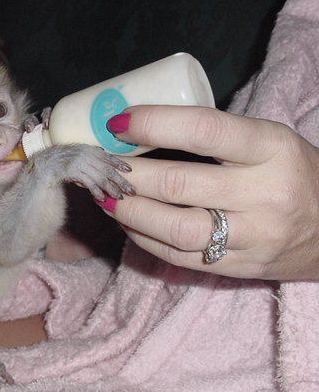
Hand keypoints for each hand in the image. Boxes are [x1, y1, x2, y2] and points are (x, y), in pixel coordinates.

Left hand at [98, 105, 318, 279]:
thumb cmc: (291, 174)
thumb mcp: (266, 142)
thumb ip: (214, 136)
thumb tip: (139, 130)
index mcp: (272, 148)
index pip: (204, 130)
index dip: (153, 124)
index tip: (117, 124)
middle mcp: (265, 192)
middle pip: (178, 184)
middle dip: (128, 175)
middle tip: (100, 166)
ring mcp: (253, 236)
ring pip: (175, 228)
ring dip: (130, 211)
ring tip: (107, 197)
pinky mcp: (240, 267)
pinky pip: (180, 256)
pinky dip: (145, 238)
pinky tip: (129, 223)